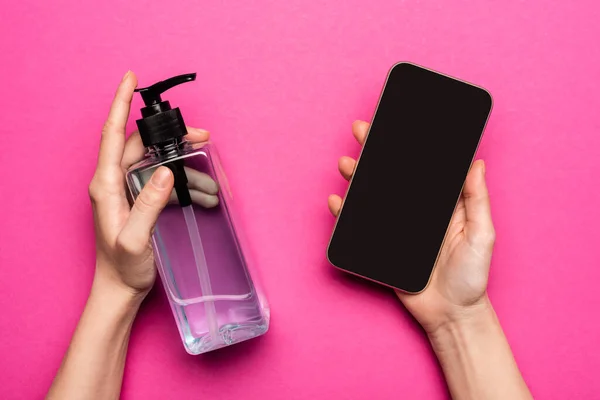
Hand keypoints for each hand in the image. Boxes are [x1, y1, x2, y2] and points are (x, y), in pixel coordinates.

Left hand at [89, 71, 213, 295]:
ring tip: (212, 186)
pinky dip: (185, 185)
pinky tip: (203, 196)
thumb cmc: (121, 269)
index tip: (132, 79)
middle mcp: (114, 182)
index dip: (121, 104)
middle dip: (174, 139)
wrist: (120, 290)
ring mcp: (128, 191)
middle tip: (203, 138)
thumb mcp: (133, 239)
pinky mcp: (140, 201)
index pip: (112, 134)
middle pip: (143, 146)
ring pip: (159, 164)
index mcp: (106, 185)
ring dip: (187, 170)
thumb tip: (166, 172)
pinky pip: (164, 182)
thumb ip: (148, 204)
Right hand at [328, 120, 494, 334]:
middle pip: (392, 176)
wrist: (451, 314)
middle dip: (375, 152)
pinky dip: (346, 213)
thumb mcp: (481, 235)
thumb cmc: (471, 277)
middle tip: (361, 131)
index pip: (422, 168)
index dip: (407, 146)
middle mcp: (417, 212)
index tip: (394, 123)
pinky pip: (361, 226)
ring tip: (346, 164)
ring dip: (358, 177)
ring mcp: (398, 228)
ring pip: (373, 196)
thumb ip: (477, 201)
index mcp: (441, 204)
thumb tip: (477, 163)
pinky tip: (337, 202)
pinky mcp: (383, 246)